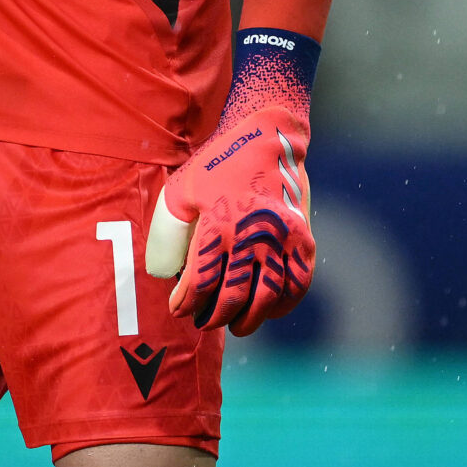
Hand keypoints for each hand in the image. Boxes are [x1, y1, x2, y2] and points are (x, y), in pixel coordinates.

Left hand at [144, 28, 317, 335]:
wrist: (268, 139)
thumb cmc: (218, 164)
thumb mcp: (181, 189)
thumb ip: (166, 230)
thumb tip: (162, 271)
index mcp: (219, 227)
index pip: (200, 282)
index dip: (187, 303)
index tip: (178, 310)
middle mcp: (253, 239)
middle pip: (233, 297)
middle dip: (214, 316)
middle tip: (204, 323)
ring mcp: (283, 243)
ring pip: (266, 299)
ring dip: (250, 320)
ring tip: (236, 326)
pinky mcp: (304, 242)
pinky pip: (296, 286)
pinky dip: (282, 304)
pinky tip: (268, 309)